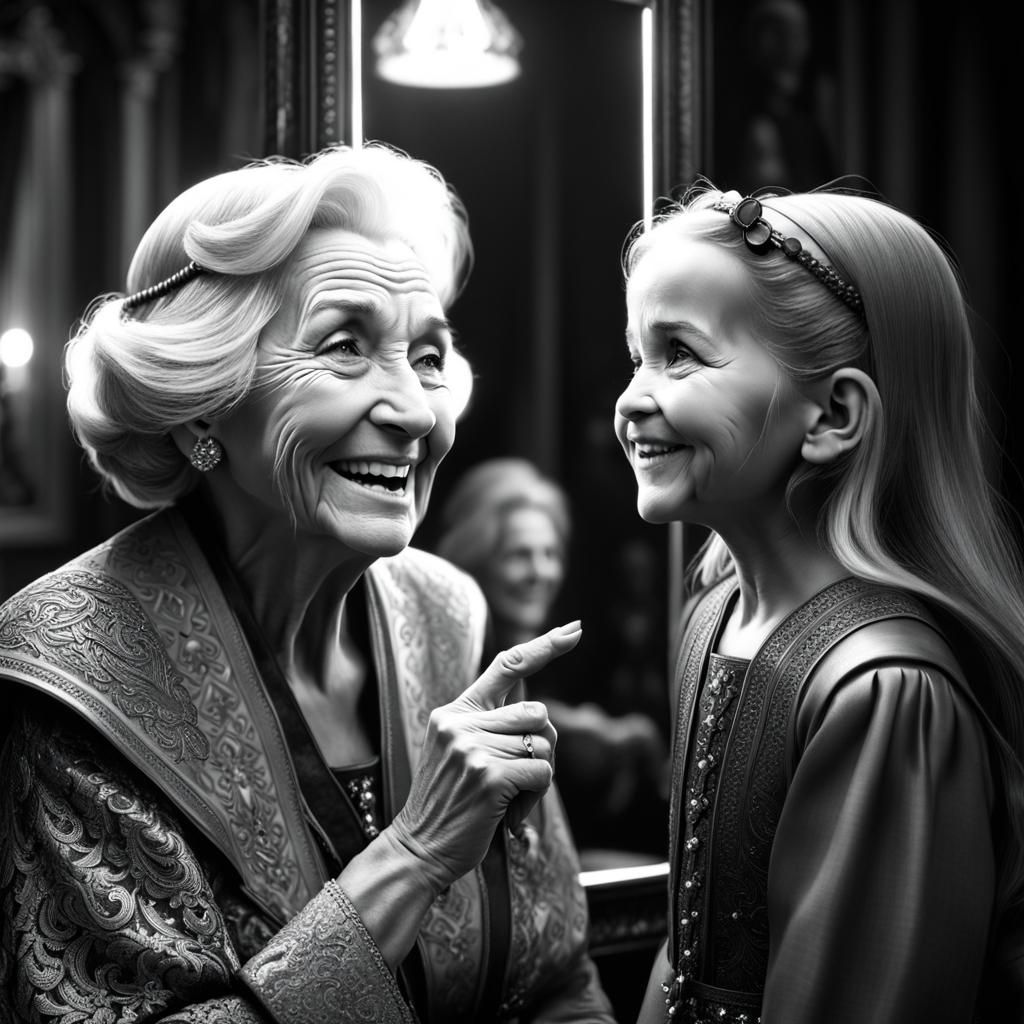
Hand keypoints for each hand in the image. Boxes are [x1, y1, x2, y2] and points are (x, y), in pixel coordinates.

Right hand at [389, 621, 580, 891]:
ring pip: (543, 744)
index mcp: (454, 712)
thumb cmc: (449, 805)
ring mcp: (473, 748)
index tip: (574, 629)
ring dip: (537, 776)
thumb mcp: (458, 753)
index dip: (545, 646)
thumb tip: (539, 714)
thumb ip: (489, 726)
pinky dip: (536, 796)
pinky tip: (509, 813)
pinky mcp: (489, 776)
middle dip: (540, 746)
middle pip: (537, 713)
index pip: (505, 666)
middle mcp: (460, 723)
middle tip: (517, 778)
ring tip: (506, 799)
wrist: (418, 849)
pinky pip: (543, 771)